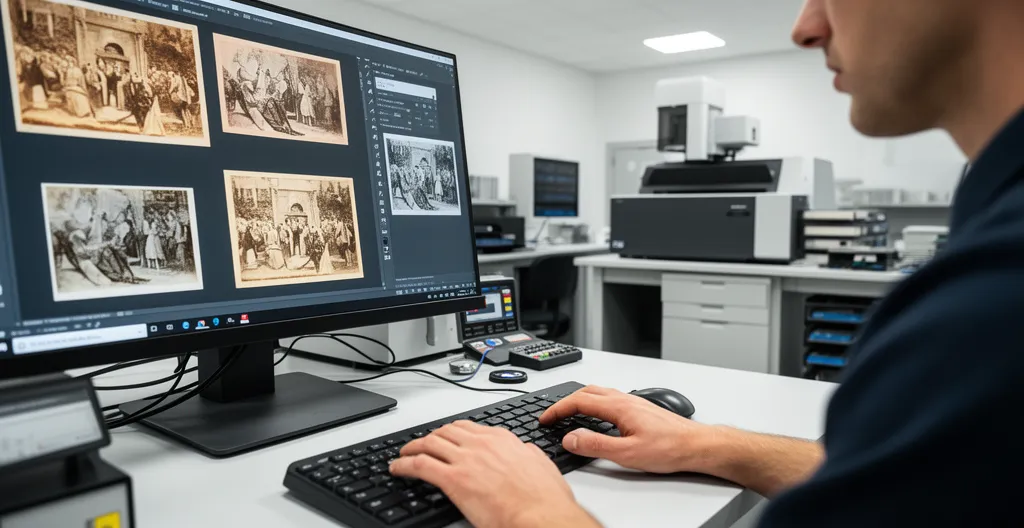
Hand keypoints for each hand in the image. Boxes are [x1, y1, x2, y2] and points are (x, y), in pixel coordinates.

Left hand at [390, 421, 598, 527]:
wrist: (540, 515)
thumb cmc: (544, 498)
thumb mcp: (541, 464)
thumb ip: (527, 454)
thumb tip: (525, 451)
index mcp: (501, 439)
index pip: (468, 427)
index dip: (451, 432)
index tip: (445, 437)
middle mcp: (481, 444)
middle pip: (445, 432)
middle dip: (429, 437)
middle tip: (421, 444)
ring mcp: (465, 459)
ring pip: (429, 444)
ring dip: (412, 448)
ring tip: (404, 454)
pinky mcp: (453, 479)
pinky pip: (420, 465)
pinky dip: (404, 465)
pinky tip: (397, 469)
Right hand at [540, 386, 720, 474]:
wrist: (696, 445)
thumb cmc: (669, 448)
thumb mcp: (627, 454)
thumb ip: (595, 445)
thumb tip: (570, 438)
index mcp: (619, 407)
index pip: (579, 401)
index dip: (558, 409)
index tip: (545, 418)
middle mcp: (625, 399)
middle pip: (586, 391)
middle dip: (565, 402)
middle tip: (552, 415)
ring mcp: (633, 401)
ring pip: (599, 392)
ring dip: (579, 400)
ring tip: (568, 413)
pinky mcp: (640, 408)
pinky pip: (610, 398)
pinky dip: (594, 402)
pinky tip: (597, 416)